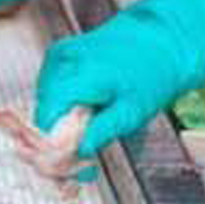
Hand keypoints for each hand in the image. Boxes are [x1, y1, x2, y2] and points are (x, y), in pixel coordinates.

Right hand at [36, 9, 195, 156]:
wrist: (160, 39)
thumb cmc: (153, 75)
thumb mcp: (133, 112)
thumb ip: (100, 133)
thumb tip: (77, 153)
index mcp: (83, 74)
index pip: (47, 117)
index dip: (52, 144)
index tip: (68, 164)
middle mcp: (64, 60)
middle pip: (43, 110)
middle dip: (57, 138)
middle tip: (82, 158)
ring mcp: (58, 54)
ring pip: (44, 101)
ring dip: (58, 121)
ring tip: (88, 131)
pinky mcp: (58, 54)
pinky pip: (49, 88)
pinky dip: (61, 104)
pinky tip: (83, 111)